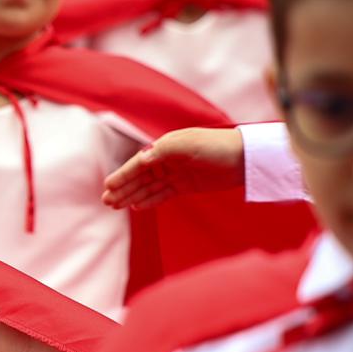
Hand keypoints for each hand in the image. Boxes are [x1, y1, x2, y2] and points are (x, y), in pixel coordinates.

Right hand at [102, 127, 245, 210]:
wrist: (245, 158)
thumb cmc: (217, 146)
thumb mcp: (188, 145)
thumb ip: (163, 151)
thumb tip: (141, 158)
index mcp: (165, 147)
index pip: (138, 163)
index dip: (123, 175)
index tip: (108, 186)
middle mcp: (167, 160)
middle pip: (140, 177)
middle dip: (123, 188)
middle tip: (107, 201)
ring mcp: (176, 173)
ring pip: (148, 187)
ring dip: (132, 196)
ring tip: (116, 206)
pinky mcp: (186, 185)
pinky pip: (162, 194)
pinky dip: (149, 200)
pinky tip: (137, 207)